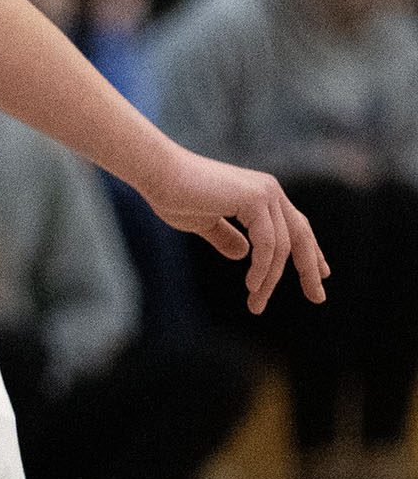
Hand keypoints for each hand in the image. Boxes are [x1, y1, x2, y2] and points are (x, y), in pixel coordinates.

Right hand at [137, 146, 327, 314]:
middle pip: (301, 235)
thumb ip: (226, 237)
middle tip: (318, 297)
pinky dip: (262, 267)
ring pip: (282, 246)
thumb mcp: (204, 223)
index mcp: (261, 194)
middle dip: (310, 268)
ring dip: (270, 279)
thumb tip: (243, 255)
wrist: (157, 175)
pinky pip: (267, 243)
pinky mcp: (254, 199)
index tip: (321, 274)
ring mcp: (265, 193)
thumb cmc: (174, 195)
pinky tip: (253, 285)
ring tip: (256, 303)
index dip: (310, 252)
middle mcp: (270, 191)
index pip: (295, 226)